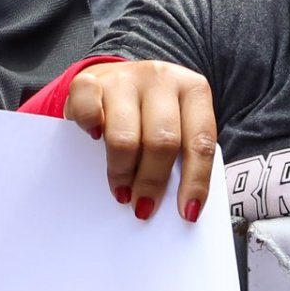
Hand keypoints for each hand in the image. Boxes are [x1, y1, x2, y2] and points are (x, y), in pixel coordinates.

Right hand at [61, 60, 218, 222]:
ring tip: (122, 191)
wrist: (117, 78)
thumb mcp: (178, 124)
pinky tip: (95, 141)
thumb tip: (180, 205)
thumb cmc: (153, 113)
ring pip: (125, 136)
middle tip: (143, 207)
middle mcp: (162, 78)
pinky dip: (90, 128)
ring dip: (122, 172)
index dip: (195, 181)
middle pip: (162, 141)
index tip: (186, 213)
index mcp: (194, 90)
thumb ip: (182, 154)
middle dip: (152, 181)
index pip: (201, 141)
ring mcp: (125, 77)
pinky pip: (88, 108)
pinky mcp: (91, 79)